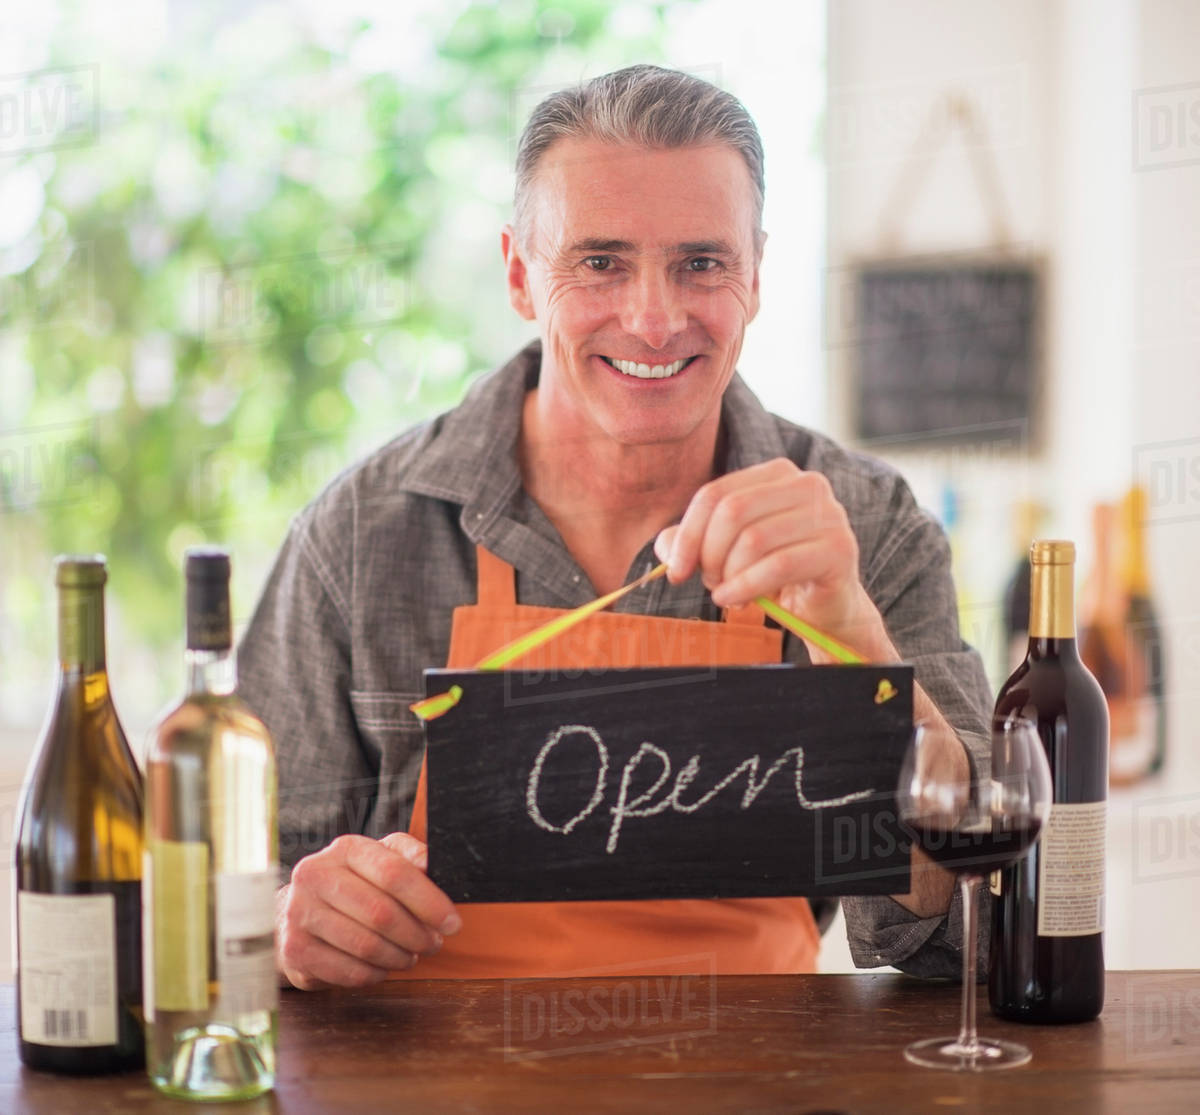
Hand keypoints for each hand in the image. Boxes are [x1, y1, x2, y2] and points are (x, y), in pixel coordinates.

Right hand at [276, 832, 461, 989]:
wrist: (296, 912)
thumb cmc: (353, 884)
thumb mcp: (380, 859)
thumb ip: (409, 857)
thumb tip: (432, 863)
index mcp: (345, 849)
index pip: (394, 873)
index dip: (429, 901)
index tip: (452, 922)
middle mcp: (316, 876)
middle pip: (381, 913)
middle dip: (417, 934)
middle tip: (434, 944)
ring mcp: (300, 913)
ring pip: (366, 946)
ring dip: (399, 957)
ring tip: (411, 955)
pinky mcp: (295, 949)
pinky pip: (349, 971)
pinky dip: (375, 974)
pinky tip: (383, 966)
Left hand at [655, 458, 887, 660]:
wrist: (825, 607)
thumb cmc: (774, 574)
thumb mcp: (728, 551)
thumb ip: (694, 541)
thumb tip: (665, 546)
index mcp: (777, 474)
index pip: (716, 494)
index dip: (688, 534)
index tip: (675, 569)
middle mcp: (807, 484)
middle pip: (733, 511)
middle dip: (710, 554)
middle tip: (709, 582)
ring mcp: (829, 514)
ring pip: (754, 539)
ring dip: (729, 574)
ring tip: (726, 593)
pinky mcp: (838, 548)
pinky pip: (778, 566)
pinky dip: (746, 587)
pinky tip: (734, 600)